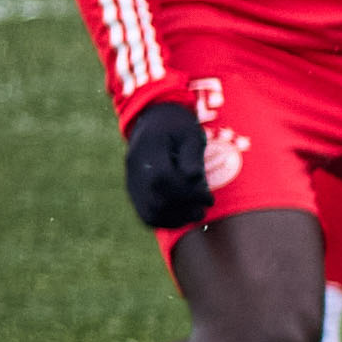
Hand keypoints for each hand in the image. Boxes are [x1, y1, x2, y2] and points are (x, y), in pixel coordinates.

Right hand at [121, 98, 211, 230]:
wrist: (152, 121)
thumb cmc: (178, 126)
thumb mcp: (190, 133)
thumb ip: (191, 155)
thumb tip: (192, 177)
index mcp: (148, 149)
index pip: (163, 178)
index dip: (188, 192)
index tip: (209, 198)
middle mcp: (135, 168)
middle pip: (155, 198)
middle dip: (184, 206)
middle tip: (205, 206)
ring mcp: (132, 181)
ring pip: (149, 211)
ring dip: (176, 218)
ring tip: (197, 213)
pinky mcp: (135, 191)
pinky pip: (146, 214)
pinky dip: (166, 221)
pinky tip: (184, 216)